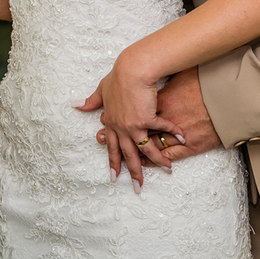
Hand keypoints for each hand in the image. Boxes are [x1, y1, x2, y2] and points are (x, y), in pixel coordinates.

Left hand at [75, 55, 183, 190]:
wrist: (131, 70)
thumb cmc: (117, 77)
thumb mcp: (102, 89)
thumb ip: (92, 100)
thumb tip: (77, 104)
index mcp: (112, 122)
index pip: (112, 147)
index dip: (113, 163)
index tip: (114, 177)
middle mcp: (122, 128)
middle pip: (128, 154)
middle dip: (134, 172)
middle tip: (138, 188)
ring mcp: (135, 125)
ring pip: (146, 148)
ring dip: (157, 161)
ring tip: (167, 170)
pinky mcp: (147, 119)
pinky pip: (163, 129)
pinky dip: (174, 132)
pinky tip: (183, 138)